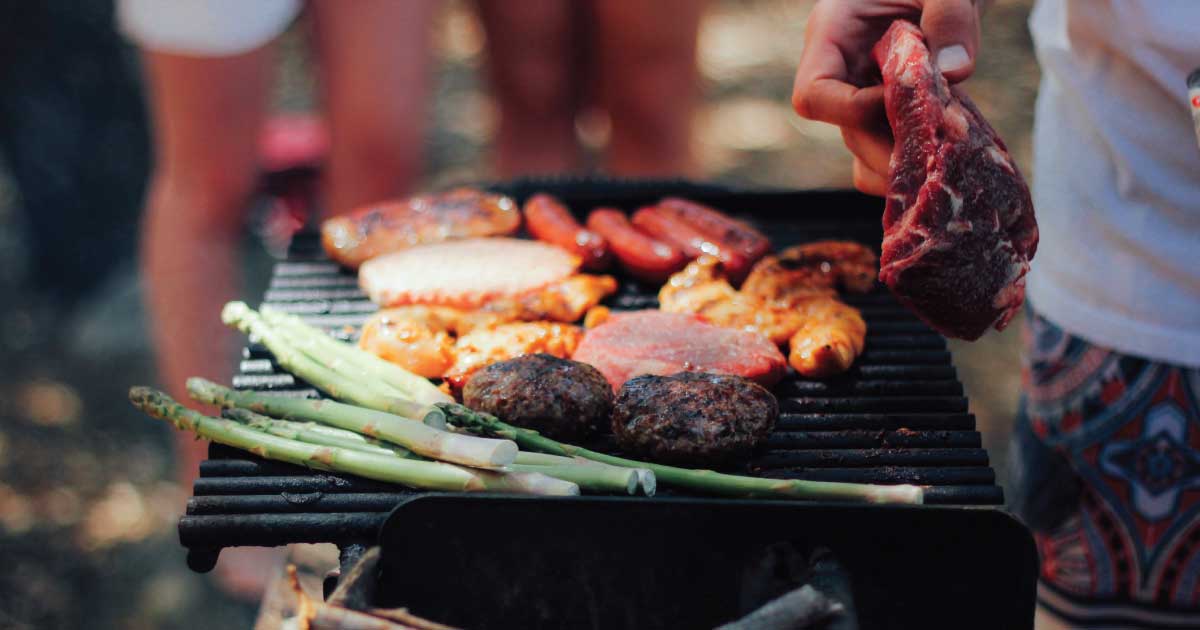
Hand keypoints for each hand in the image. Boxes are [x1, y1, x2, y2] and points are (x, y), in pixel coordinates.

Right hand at [791, 0, 981, 194]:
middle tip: (943, 153)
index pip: (814, 95)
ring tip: (951, 155)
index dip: (853, 111)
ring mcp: (866, 94)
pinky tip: (955, 149)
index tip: (904, 100)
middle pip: (848, 133)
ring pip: (867, 152)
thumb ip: (950, 14)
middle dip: (893, 148)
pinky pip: (890, 152)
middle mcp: (844, 70)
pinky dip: (919, 162)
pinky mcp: (893, 109)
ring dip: (907, 163)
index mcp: (833, 33)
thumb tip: (957, 71)